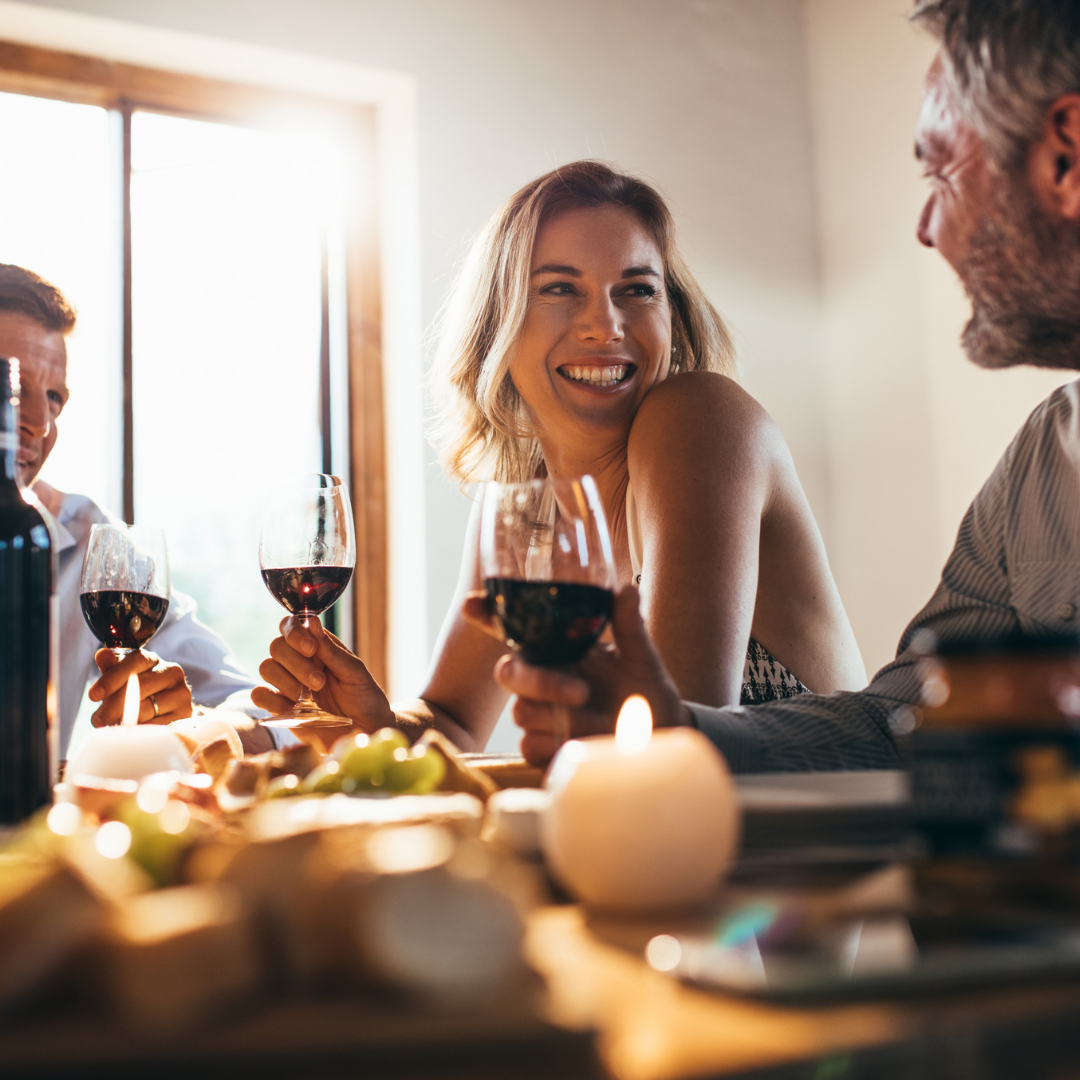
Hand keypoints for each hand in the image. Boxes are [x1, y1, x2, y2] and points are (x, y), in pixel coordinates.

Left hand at [89, 649, 192, 725]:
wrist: (170, 711)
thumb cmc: (141, 694)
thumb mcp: (124, 681)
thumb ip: (112, 669)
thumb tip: (101, 655)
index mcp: (153, 660)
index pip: (135, 661)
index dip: (112, 678)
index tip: (94, 695)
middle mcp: (172, 673)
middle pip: (139, 687)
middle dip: (113, 706)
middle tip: (98, 720)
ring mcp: (181, 694)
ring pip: (146, 709)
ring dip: (125, 721)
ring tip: (115, 726)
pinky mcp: (185, 714)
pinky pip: (156, 725)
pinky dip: (140, 731)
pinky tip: (133, 732)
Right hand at [252, 616, 395, 733]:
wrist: (365, 730)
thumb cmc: (364, 696)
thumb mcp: (355, 672)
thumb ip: (332, 650)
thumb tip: (312, 622)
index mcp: (316, 646)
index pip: (291, 626)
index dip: (295, 633)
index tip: (311, 648)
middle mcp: (298, 661)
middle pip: (277, 646)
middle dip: (296, 663)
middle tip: (320, 682)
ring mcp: (287, 684)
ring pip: (266, 668)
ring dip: (288, 681)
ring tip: (313, 697)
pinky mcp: (280, 707)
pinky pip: (259, 695)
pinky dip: (272, 700)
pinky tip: (294, 708)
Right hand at [482, 585, 691, 766]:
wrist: (658, 731)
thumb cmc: (644, 685)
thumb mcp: (640, 653)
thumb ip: (628, 623)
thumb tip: (627, 589)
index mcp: (555, 648)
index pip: (512, 628)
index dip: (486, 615)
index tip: (472, 605)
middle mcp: (540, 677)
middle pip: (506, 674)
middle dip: (540, 683)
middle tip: (583, 691)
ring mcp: (538, 712)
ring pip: (521, 712)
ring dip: (565, 717)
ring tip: (604, 719)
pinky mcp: (541, 746)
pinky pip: (531, 745)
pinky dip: (563, 744)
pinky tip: (590, 741)